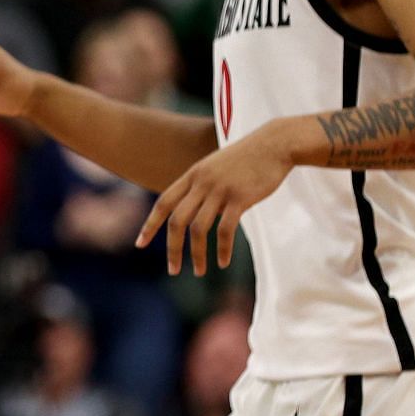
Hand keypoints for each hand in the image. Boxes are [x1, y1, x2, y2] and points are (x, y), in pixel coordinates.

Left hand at [136, 123, 294, 274]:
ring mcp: (220, 190)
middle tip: (173, 270)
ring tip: (199, 271)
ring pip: (199, 229)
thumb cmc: (247, 158)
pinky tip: (223, 263)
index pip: (164, 202)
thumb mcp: (215, 167)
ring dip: (197, 254)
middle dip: (172, 248)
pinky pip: (226, 230)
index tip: (139, 244)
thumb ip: (202, 186)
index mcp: (193, 175)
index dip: (150, 225)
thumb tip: (197, 212)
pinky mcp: (240, 198)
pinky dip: (222, 249)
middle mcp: (202, 182)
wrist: (275, 144)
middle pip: (177, 220)